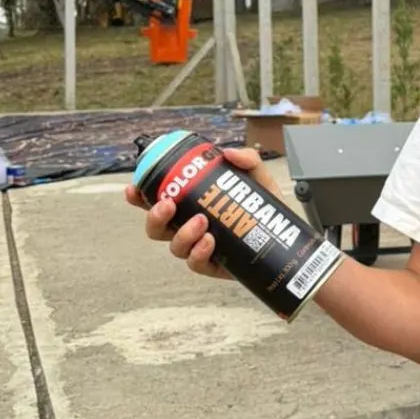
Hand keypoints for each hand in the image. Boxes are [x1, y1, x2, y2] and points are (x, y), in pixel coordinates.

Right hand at [124, 145, 278, 279]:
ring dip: (182, 233)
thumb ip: (247, 160)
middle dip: (154, 217)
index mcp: (190, 205)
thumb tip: (228, 153)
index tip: (133, 189)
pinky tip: (209, 241)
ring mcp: (198, 248)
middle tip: (168, 204)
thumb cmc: (264, 208)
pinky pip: (194, 263)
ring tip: (202, 221)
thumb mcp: (259, 179)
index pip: (157, 200)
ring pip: (173, 246)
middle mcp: (188, 227)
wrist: (287, 239)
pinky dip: (198, 252)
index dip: (139, 197)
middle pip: (156, 228)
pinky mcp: (212, 265)